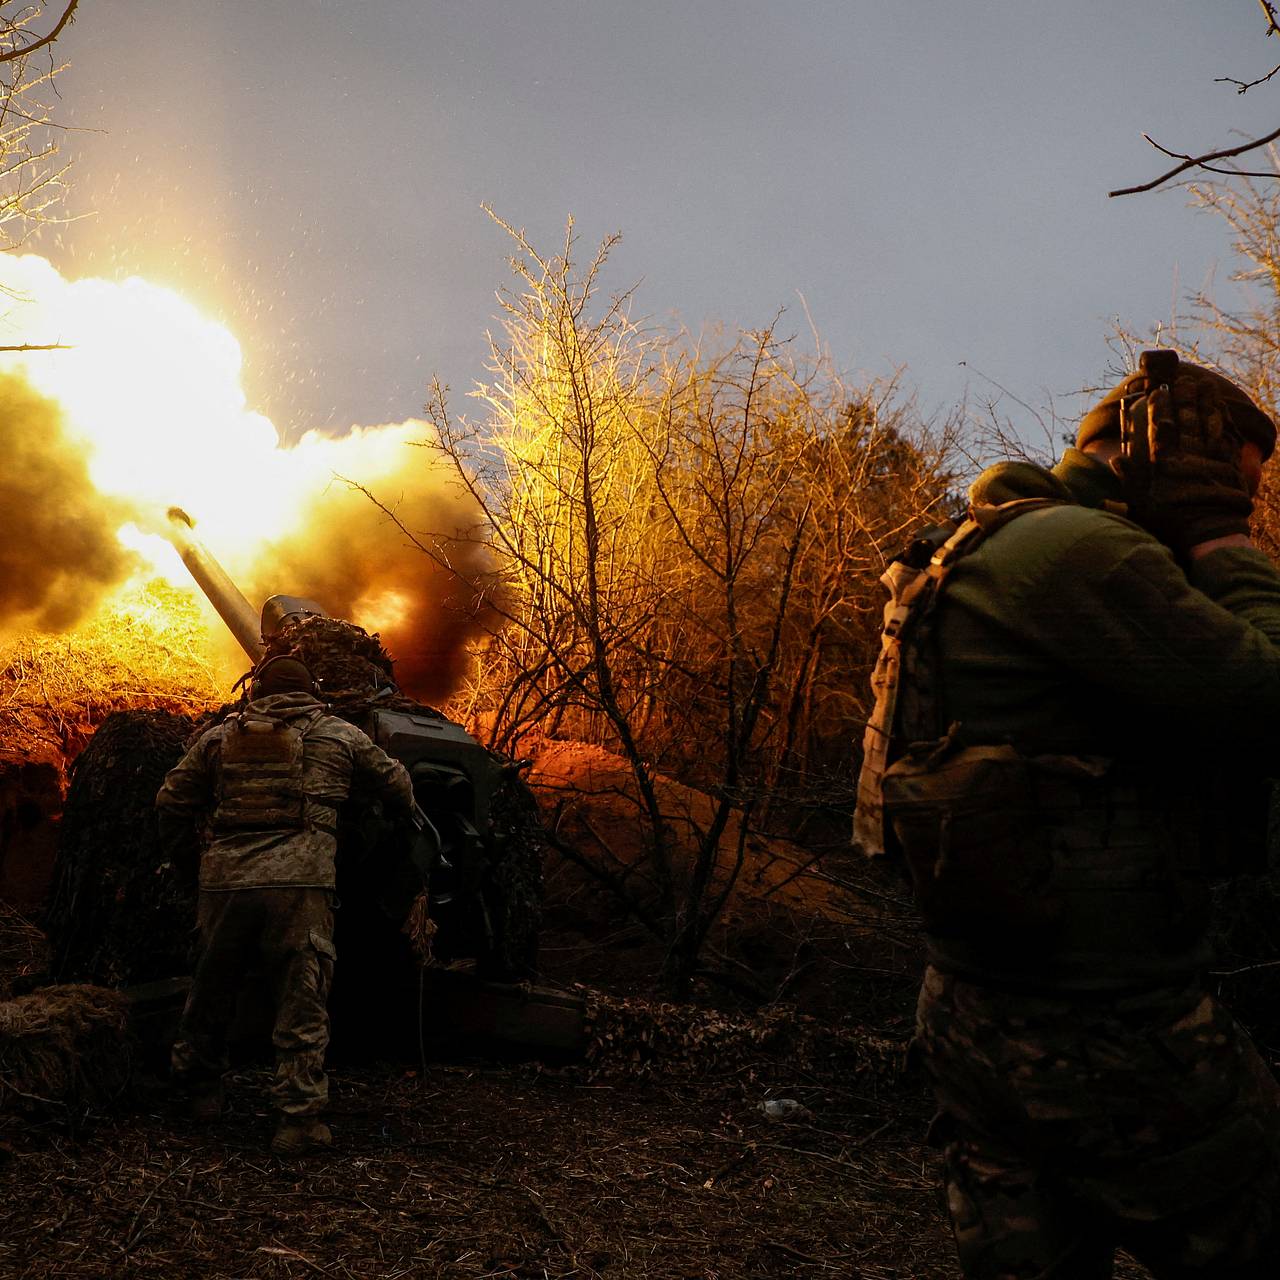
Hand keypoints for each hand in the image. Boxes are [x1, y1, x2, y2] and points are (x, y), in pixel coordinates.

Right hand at [1112, 372, 1252, 554]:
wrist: (1207, 532)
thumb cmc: (1169, 521)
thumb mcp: (1141, 504)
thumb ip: (1129, 479)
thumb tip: (1115, 459)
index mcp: (1163, 464)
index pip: (1159, 429)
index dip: (1158, 409)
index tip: (1158, 392)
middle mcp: (1186, 456)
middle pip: (1185, 420)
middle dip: (1184, 398)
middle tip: (1184, 379)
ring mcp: (1208, 458)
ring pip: (1206, 424)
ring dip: (1205, 403)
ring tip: (1205, 385)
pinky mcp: (1226, 464)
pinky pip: (1224, 436)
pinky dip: (1222, 420)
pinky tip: (1221, 409)